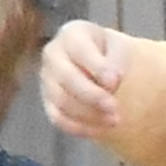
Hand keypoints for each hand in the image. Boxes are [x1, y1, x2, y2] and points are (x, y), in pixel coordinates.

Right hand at [39, 19, 130, 143]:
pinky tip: (103, 130)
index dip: (97, 67)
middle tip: (115, 108)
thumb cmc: (110, 55)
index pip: (79, 49)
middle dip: (92, 95)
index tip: (115, 82)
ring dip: (90, 114)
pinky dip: (81, 127)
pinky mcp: (49, 102)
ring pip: (62, 101)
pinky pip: (59, 119)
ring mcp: (48, 80)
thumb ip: (116, 62)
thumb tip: (111, 82)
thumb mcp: (118, 50)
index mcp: (71, 35)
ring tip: (116, 120)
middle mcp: (53, 55)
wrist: (101, 66)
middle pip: (66, 77)